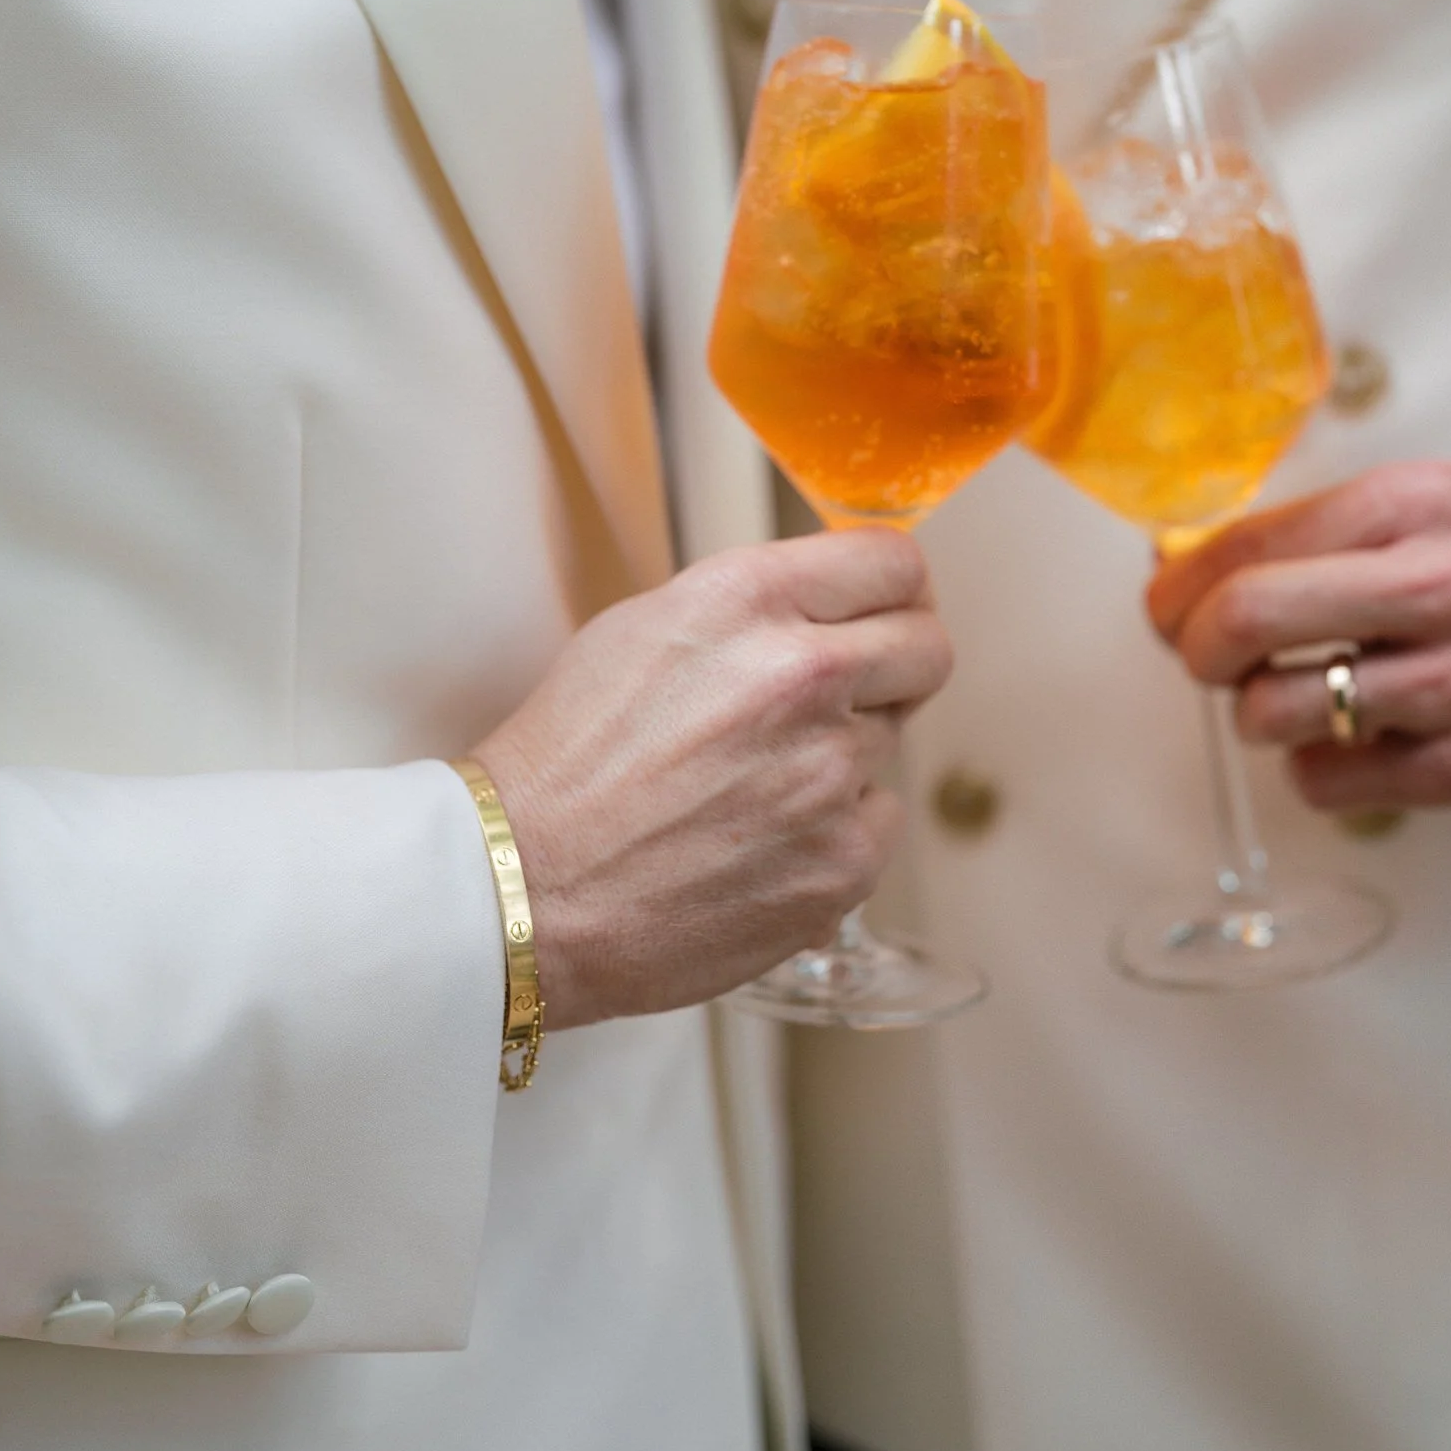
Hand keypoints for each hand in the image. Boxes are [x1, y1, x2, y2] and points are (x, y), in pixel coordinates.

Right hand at [472, 531, 951, 1025]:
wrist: (522, 887)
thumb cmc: (567, 761)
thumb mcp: (647, 628)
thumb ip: (757, 607)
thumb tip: (836, 601)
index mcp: (750, 601)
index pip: (892, 563)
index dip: (895, 587)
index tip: (890, 605)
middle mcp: (804, 676)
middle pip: (927, 649)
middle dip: (896, 664)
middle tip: (850, 692)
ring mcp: (831, 774)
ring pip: (892, 741)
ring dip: (844, 752)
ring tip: (755, 782)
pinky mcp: (843, 862)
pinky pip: (878, 822)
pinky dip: (836, 829)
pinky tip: (762, 839)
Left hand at [1146, 461, 1450, 822]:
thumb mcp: (1438, 517)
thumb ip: (1324, 537)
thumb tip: (1186, 569)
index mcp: (1414, 505)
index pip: (1245, 542)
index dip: (1178, 586)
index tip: (1168, 609)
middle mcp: (1436, 582)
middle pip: (1244, 616)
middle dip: (1195, 648)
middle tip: (1206, 661)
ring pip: (1274, 708)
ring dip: (1259, 714)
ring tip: (1296, 702)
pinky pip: (1328, 779)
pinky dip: (1319, 769)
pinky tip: (1357, 745)